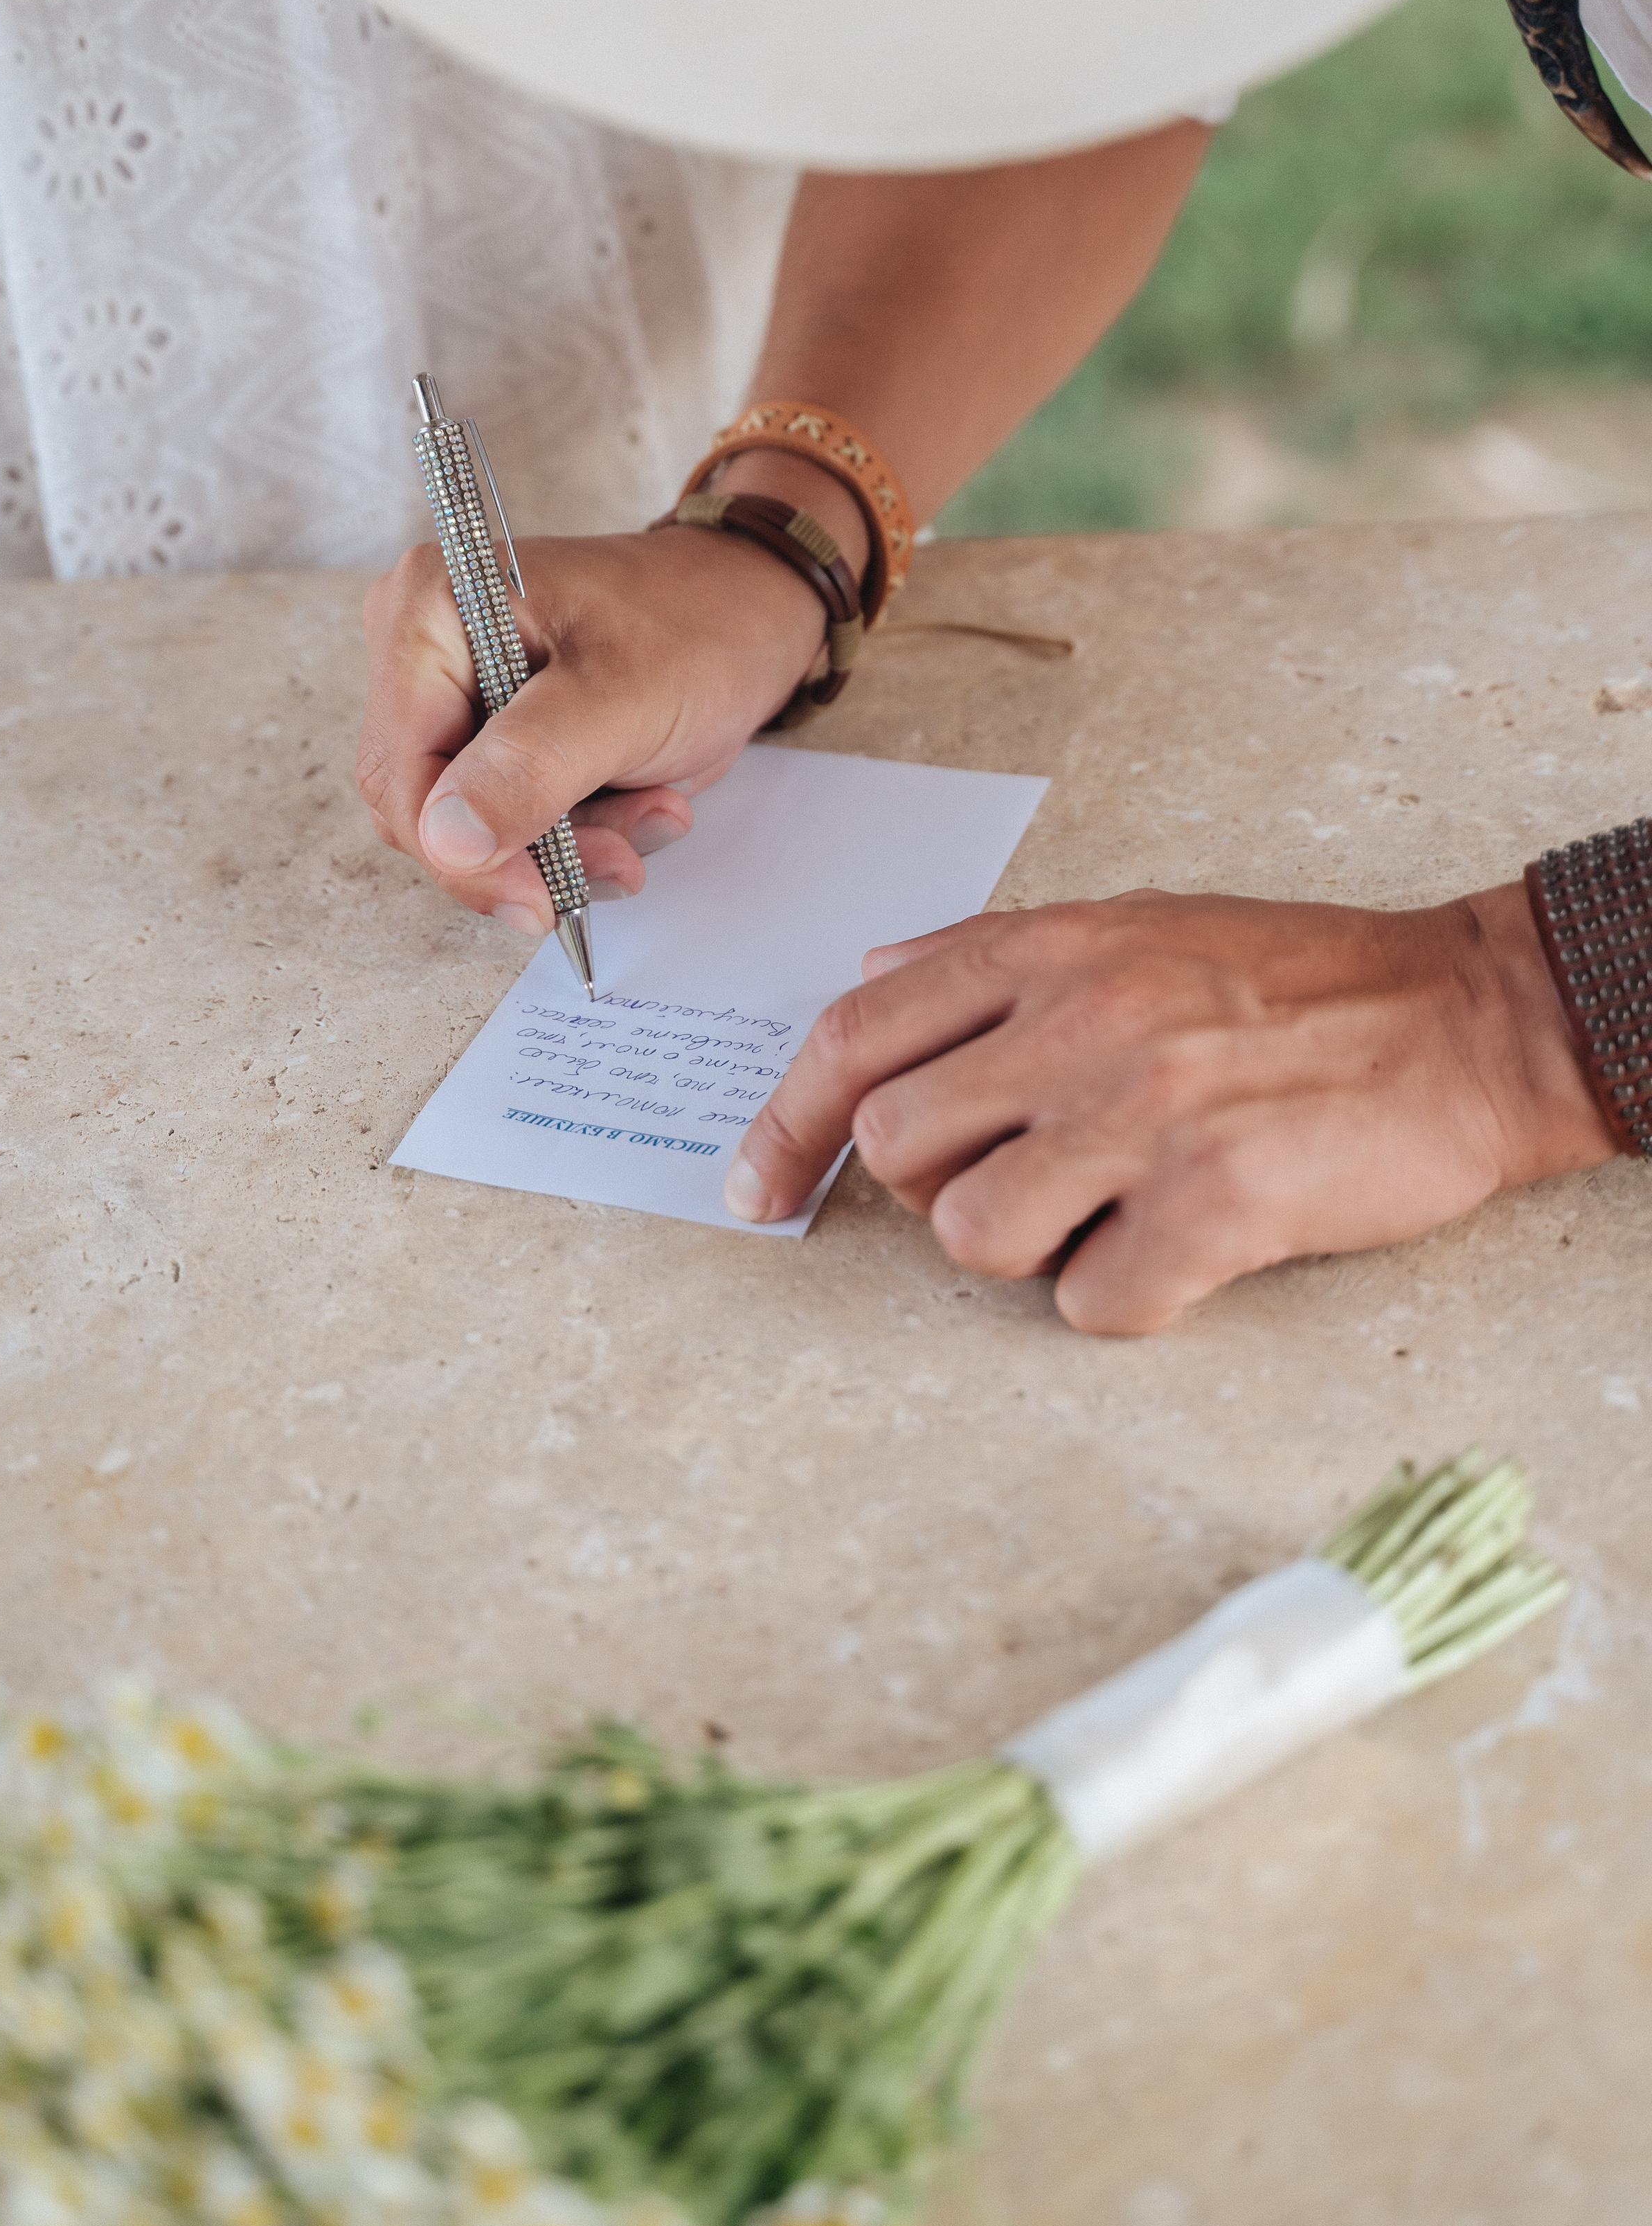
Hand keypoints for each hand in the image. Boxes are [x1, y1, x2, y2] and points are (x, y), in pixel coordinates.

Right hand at [355, 451, 867, 932]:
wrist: (755, 606)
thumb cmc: (699, 626)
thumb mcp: (621, 702)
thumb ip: (528, 770)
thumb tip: (447, 840)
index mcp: (430, 613)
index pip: (399, 771)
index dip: (459, 854)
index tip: (536, 900)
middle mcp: (424, 647)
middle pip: (430, 805)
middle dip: (528, 850)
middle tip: (622, 858)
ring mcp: (458, 688)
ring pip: (477, 823)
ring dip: (571, 844)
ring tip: (657, 811)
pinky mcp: (496, 726)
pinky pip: (512, 814)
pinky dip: (581, 829)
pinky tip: (646, 801)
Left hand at [723, 883, 1618, 1332]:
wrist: (1470, 1020)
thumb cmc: (1301, 980)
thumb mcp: (1134, 923)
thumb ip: (993, 956)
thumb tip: (873, 970)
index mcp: (1047, 952)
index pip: (852, 1036)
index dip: (782, 1123)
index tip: (755, 1189)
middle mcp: (1079, 1024)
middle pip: (895, 1148)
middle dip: (936, 1185)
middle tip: (1026, 1177)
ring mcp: (1144, 1113)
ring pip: (973, 1236)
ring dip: (1028, 1247)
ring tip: (1113, 1208)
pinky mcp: (1217, 1204)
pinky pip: (1092, 1302)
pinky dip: (1124, 1296)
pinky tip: (1182, 1249)